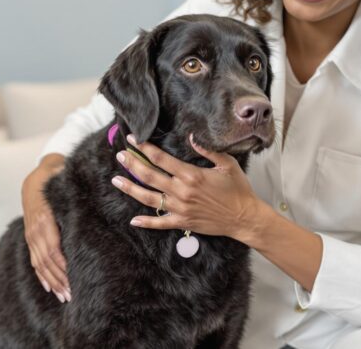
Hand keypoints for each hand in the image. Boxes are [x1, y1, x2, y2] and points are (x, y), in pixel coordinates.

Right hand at [21, 154, 70, 302]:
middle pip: (46, 260)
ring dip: (52, 281)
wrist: (35, 179)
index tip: (74, 278)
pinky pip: (34, 260)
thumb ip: (75, 193)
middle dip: (59, 279)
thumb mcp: (65, 186)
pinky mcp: (30, 238)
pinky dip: (41, 275)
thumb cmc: (56, 181)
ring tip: (64, 296)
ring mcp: (31, 235)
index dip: (62, 266)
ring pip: (39, 264)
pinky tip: (49, 288)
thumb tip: (97, 193)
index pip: (52, 248)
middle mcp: (35, 229)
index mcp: (45, 218)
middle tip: (72, 295)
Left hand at [111, 134, 262, 241]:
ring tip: (116, 180)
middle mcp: (182, 191)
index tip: (133, 140)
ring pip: (149, 198)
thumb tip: (191, 137)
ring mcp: (180, 209)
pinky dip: (146, 222)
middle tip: (120, 156)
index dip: (145, 148)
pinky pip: (160, 223)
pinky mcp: (183, 222)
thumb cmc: (238, 189)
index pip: (161, 159)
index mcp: (191, 175)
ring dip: (131, 188)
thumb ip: (208, 150)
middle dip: (133, 164)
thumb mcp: (227, 164)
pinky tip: (133, 220)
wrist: (244, 217)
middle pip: (150, 176)